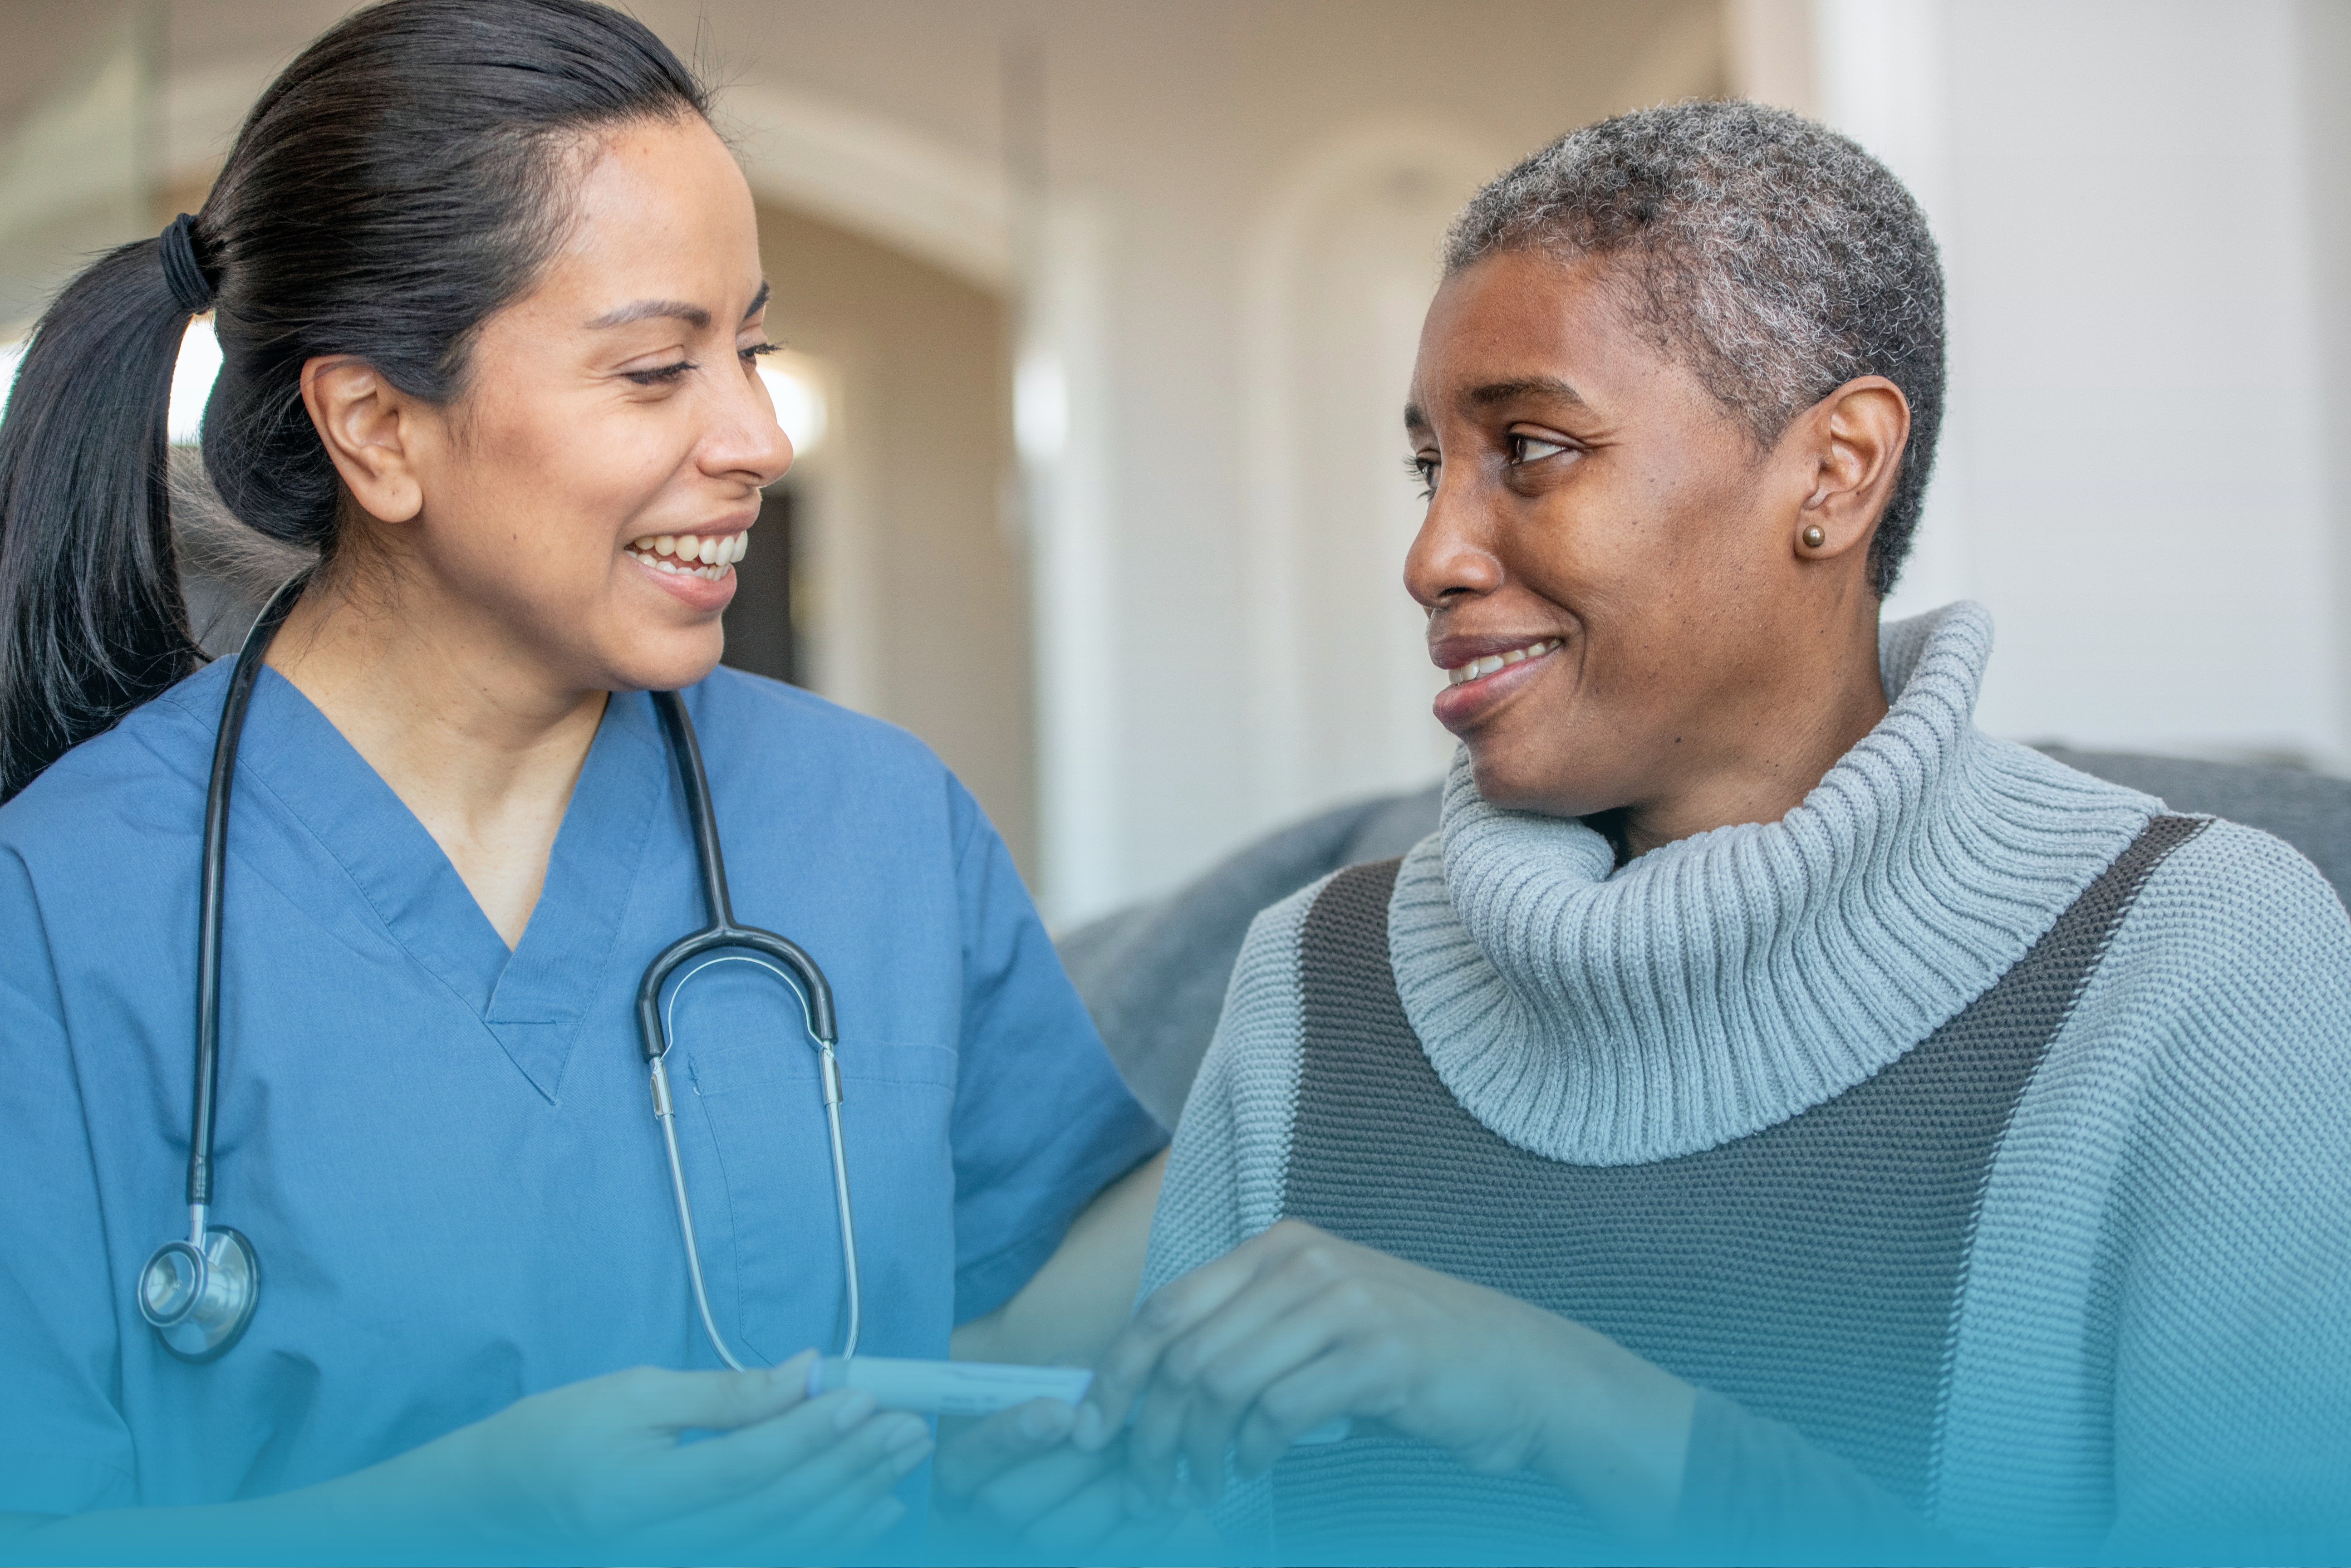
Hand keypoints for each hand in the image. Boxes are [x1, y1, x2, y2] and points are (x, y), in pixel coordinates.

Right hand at [404, 1350, 930, 1562]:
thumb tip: (805, 1372)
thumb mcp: (634, 1394)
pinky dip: (830, 1540)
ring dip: (854, 1501)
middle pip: (775, 1511)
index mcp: (635, 1494)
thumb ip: (723, 1394)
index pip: (744, 1468)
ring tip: (903, 1457)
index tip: (865, 1396)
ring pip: (784, 1545)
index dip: (809, 1434)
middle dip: (849, 1466)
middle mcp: (659, 1547)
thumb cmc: (558, 1435)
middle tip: (908, 1425)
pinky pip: (773, 1561)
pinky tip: (874, 1511)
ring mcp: (678, 1566)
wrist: (498, 1506)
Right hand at [930, 1398, 1183, 1564]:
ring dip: (1111, 1489)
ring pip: (1056, 1537)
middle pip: (1004, 1504)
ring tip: (1149, 1456)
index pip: (960, 1462)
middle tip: (1121, 1431)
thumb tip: (1078, 1375)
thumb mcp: (1060, 1397)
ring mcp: (1024, 1556)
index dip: (1007, 1436)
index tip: (1061, 1411)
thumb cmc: (1081, 1434)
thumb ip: (1061, 1381)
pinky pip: (1107, 1559)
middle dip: (1070, 1462)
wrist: (1115, 1486)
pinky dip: (1145, 1528)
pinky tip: (1176, 1495)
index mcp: (963, 1477)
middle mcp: (980, 1526)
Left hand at [1070, 1221, 1694, 1536]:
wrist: (1519, 1368)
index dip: (1119, 1372)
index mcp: (1278, 1247)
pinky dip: (1254, 1453)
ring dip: (1200, 1452)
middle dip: (1153, 1430)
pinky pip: (1280, 1410)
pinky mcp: (1378, 1353)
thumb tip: (1155, 1392)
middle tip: (1150, 1484)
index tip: (1096, 1428)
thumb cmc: (1407, 1356)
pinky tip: (1256, 1471)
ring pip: (1222, 1383)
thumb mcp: (1316, 1323)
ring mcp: (1343, 1302)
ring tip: (1203, 1487)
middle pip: (1186, 1352)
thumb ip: (1245, 1337)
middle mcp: (1303, 1262)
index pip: (1166, 1306)